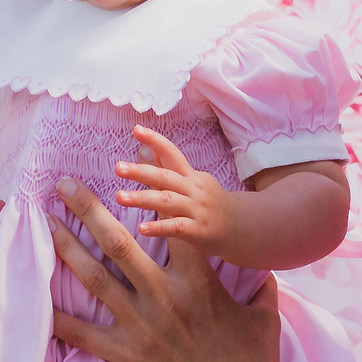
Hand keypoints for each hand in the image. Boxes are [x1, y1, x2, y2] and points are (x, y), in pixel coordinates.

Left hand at [49, 176, 286, 361]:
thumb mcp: (264, 318)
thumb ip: (261, 285)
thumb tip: (265, 264)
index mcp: (199, 282)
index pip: (172, 223)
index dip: (152, 189)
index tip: (130, 164)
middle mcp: (166, 296)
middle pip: (119, 241)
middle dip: (86, 207)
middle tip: (62, 183)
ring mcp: (142, 327)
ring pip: (94, 278)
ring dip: (66, 247)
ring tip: (44, 223)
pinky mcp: (126, 357)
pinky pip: (82, 333)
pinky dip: (56, 316)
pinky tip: (33, 298)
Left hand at [114, 126, 240, 257]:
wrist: (243, 228)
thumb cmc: (210, 205)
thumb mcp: (193, 183)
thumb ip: (169, 169)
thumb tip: (147, 149)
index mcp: (191, 176)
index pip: (172, 154)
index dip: (155, 141)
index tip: (136, 129)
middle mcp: (194, 190)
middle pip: (165, 177)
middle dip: (140, 172)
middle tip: (117, 167)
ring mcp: (197, 210)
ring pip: (167, 201)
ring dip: (142, 199)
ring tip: (119, 197)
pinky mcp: (198, 231)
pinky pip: (177, 228)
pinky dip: (159, 227)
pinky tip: (142, 229)